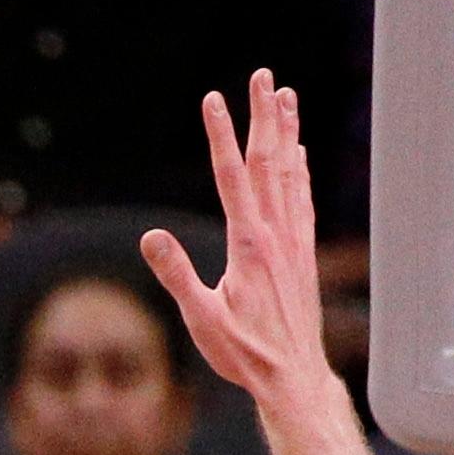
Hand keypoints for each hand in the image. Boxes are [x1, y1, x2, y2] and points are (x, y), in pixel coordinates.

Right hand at [143, 73, 331, 407]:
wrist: (294, 378)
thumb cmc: (245, 354)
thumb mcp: (202, 320)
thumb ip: (177, 275)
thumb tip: (151, 237)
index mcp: (249, 245)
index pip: (232, 176)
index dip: (221, 135)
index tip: (213, 99)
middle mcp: (276, 235)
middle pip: (268, 162)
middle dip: (263, 116)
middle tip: (263, 76)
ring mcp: (293, 242)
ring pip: (290, 174)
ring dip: (287, 132)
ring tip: (286, 96)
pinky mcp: (303, 255)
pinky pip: (302, 200)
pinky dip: (300, 170)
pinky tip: (300, 153)